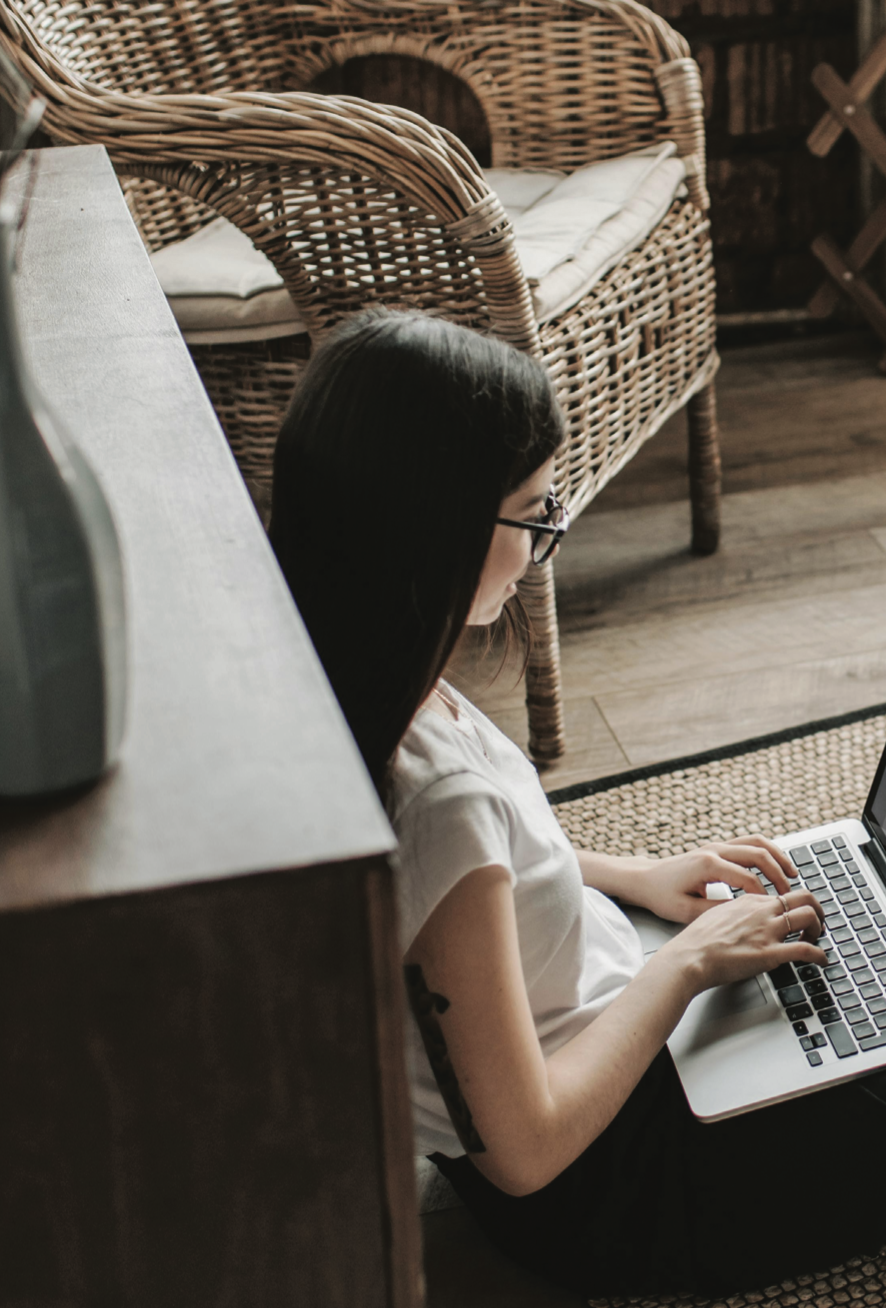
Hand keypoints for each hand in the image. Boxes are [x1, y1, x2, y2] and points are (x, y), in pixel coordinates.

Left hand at [633, 835, 797, 923]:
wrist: (645, 879)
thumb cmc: (662, 896)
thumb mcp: (687, 911)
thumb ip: (718, 911)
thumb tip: (746, 914)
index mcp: (707, 866)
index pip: (747, 878)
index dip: (763, 895)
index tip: (773, 910)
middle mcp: (714, 850)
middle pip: (757, 854)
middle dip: (778, 873)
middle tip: (790, 892)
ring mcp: (715, 846)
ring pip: (756, 843)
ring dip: (777, 856)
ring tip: (793, 873)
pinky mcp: (716, 847)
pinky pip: (748, 843)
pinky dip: (766, 852)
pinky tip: (776, 866)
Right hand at [663, 885, 826, 992]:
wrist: (690, 956)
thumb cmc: (697, 941)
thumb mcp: (716, 915)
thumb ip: (735, 915)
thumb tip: (744, 921)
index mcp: (749, 902)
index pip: (783, 895)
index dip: (795, 906)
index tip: (796, 918)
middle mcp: (762, 911)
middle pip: (804, 897)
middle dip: (817, 910)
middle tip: (817, 923)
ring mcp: (767, 931)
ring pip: (809, 916)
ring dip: (819, 929)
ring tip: (817, 940)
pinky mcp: (770, 953)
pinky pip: (806, 950)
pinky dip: (820, 955)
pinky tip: (821, 961)